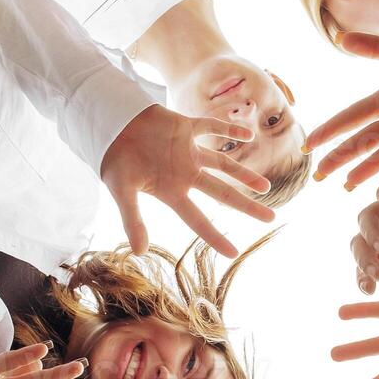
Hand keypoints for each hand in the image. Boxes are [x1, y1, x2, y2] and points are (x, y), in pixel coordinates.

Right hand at [101, 104, 275, 257]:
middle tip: (271, 218)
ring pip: (224, 165)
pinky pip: (212, 128)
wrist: (108, 126)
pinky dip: (229, 130)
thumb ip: (133, 220)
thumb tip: (140, 253)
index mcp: (172, 192)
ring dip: (244, 174)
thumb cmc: (114, 160)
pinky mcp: (185, 128)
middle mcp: (185, 175)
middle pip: (223, 194)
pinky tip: (248, 136)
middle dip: (246, 206)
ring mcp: (188, 151)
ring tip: (266, 187)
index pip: (198, 220)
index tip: (234, 253)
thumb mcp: (122, 192)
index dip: (215, 237)